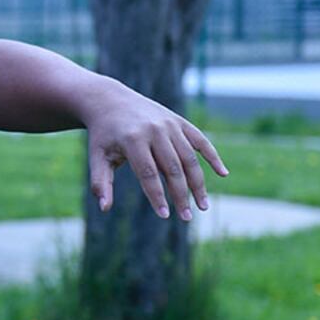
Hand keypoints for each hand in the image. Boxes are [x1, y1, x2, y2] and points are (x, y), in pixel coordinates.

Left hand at [85, 84, 228, 220]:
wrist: (110, 101)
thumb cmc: (103, 135)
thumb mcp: (97, 157)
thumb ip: (100, 183)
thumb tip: (104, 209)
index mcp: (133, 140)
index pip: (148, 174)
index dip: (157, 196)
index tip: (165, 216)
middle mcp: (154, 131)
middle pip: (173, 168)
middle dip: (181, 195)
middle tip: (187, 217)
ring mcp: (169, 124)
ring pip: (189, 158)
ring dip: (198, 183)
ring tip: (203, 205)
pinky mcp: (179, 121)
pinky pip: (200, 140)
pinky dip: (213, 156)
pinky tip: (223, 174)